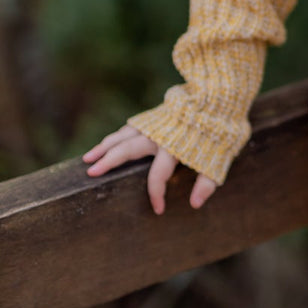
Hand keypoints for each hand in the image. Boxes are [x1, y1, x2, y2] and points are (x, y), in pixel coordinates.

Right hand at [83, 124, 217, 214]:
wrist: (219, 97)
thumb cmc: (221, 131)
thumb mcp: (220, 159)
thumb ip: (207, 182)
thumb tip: (194, 204)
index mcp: (174, 148)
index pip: (158, 176)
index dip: (156, 194)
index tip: (158, 210)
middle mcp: (158, 136)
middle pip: (127, 150)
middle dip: (108, 163)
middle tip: (91, 174)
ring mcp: (153, 124)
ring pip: (121, 136)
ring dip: (103, 148)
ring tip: (87, 159)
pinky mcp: (153, 117)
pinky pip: (128, 128)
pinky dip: (115, 137)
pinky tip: (106, 144)